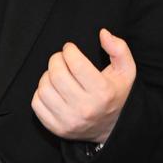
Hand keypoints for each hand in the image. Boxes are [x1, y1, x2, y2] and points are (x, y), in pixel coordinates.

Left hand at [31, 28, 135, 143]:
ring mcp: (69, 121)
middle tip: (61, 58)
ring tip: (57, 74)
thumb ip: (119, 49)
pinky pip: (36, 103)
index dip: (69, 50)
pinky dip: (41, 92)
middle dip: (56, 59)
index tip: (70, 48)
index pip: (76, 64)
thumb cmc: (115, 94)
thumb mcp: (126, 71)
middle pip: (57, 75)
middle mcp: (85, 109)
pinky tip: (52, 90)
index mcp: (103, 93)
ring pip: (44, 88)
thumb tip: (103, 33)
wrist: (110, 129)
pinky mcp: (56, 128)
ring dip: (47, 75)